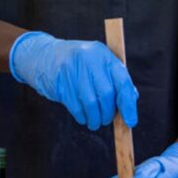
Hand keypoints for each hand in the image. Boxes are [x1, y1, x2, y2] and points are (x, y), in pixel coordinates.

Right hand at [9, 31, 137, 129]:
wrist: (46, 55)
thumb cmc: (81, 63)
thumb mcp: (101, 63)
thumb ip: (116, 79)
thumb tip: (131, 99)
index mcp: (104, 54)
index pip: (122, 81)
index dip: (128, 104)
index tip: (130, 121)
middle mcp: (90, 59)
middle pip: (106, 94)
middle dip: (108, 112)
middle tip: (107, 120)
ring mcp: (73, 70)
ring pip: (90, 102)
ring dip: (95, 118)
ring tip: (95, 122)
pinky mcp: (60, 81)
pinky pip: (75, 105)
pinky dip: (82, 116)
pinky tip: (84, 118)